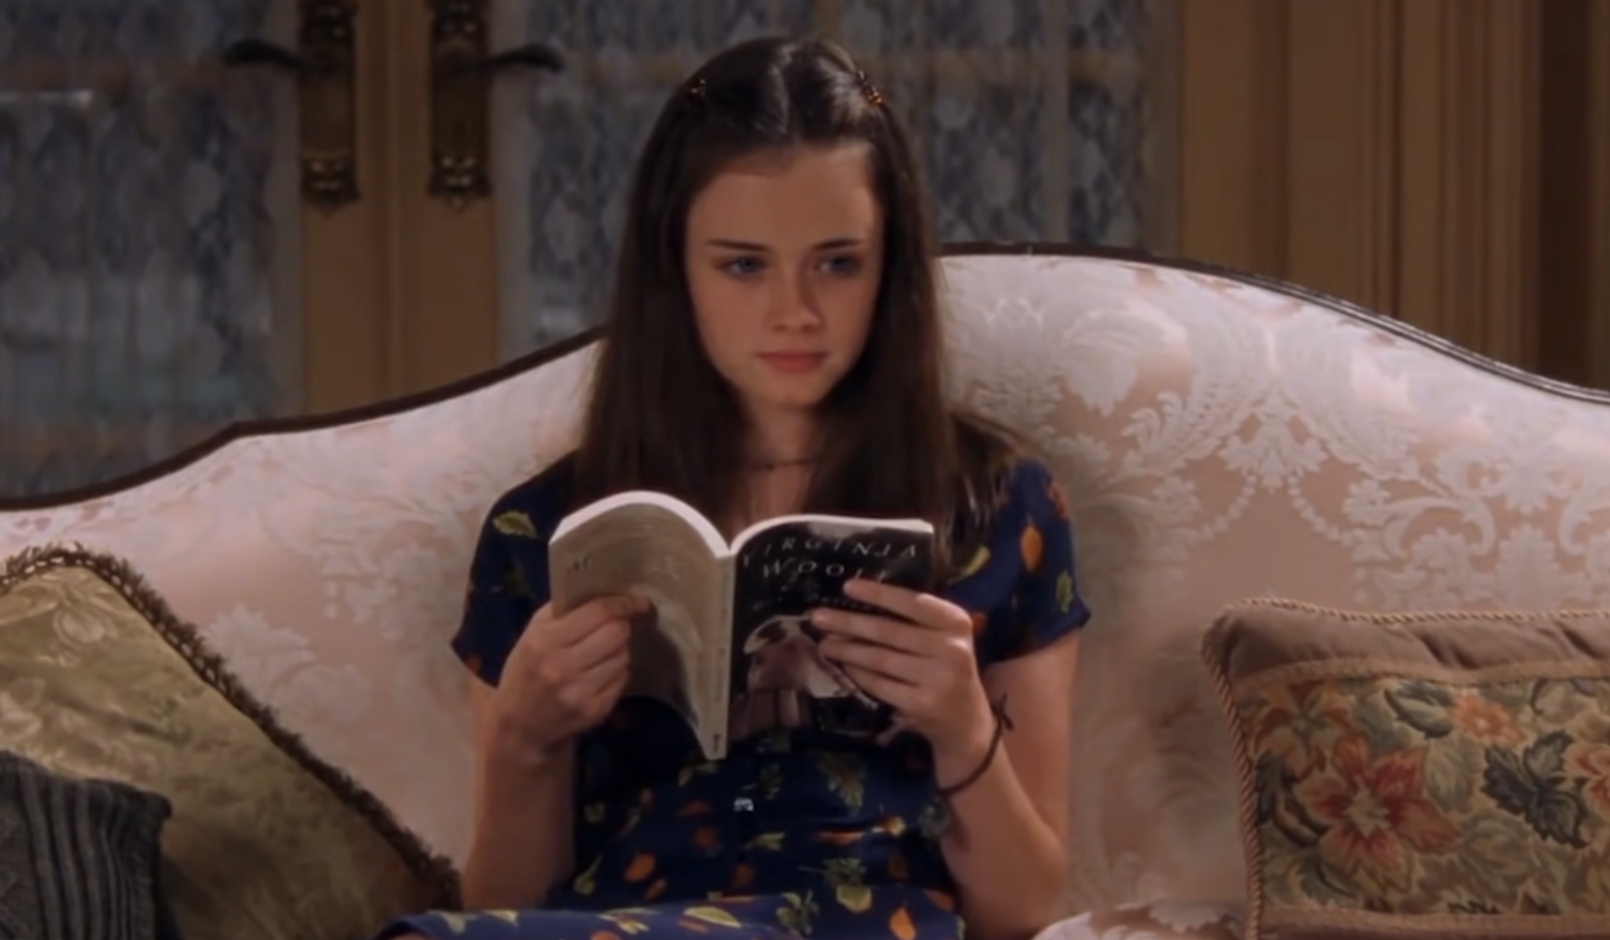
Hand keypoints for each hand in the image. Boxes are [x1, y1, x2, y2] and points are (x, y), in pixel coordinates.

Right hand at [493, 594, 651, 757]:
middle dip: (623, 626)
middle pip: (617, 634)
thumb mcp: (531, 635)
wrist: (519, 727)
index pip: (599, 613)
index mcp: (545, 640)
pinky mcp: (595, 711)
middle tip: (620, 626)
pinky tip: (600, 674)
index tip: (640, 601)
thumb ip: (562, 611)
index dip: (625, 603)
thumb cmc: (525, 672)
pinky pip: (622, 680)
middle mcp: (562, 666)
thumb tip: (602, 590)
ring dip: (620, 651)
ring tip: (603, 653)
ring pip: (623, 657)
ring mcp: (580, 692)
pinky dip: (617, 673)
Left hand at [811, 580, 994, 766]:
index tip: (847, 586)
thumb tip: (857, 600)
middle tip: (818, 617)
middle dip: (849, 624)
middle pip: (889, 632)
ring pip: (880, 659)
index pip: (913, 602)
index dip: (879, 594)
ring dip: (847, 650)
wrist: (966, 720)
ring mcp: (936, 679)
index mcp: (956, 623)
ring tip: (824, 643)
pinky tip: (845, 666)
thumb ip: (913, 619)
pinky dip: (858, 674)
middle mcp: (950, 649)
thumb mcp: (943, 637)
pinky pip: (879, 684)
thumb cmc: (946, 667)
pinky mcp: (921, 704)